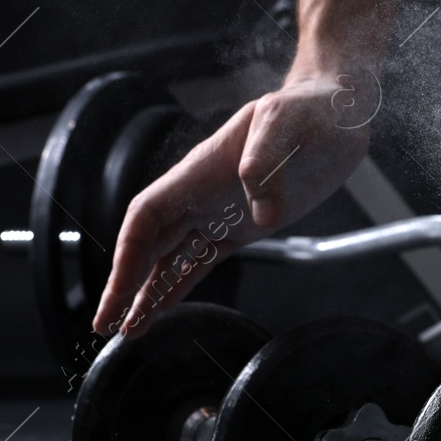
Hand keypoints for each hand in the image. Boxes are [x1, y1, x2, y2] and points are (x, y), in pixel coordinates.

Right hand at [91, 71, 372, 337]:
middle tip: (104, 324)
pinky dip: (179, 287)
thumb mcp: (286, 123)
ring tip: (126, 330)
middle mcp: (200, 196)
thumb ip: (266, 163)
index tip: (118, 288)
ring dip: (146, 293)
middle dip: (125, 284)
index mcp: (199, 172)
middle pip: (148, 244)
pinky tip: (161, 310)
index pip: (147, 216)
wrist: (336, 115)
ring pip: (169, 259)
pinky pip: (200, 262)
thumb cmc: (307, 110)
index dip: (128, 253)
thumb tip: (262, 214)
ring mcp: (218, 213)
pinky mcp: (242, 228)